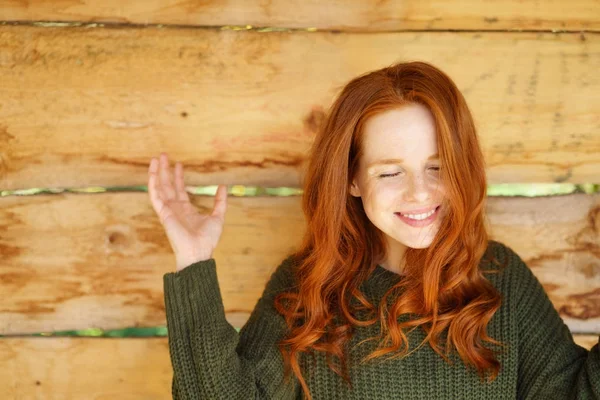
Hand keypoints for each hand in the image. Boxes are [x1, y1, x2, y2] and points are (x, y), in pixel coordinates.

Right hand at [148, 152, 227, 271]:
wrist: (198, 252)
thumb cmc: (207, 239)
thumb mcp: (218, 216)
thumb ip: (220, 201)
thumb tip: (223, 186)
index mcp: (186, 209)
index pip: (180, 189)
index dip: (179, 176)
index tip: (178, 164)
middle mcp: (175, 208)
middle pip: (168, 185)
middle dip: (165, 170)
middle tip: (163, 155)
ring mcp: (168, 210)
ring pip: (159, 188)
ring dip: (157, 173)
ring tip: (156, 159)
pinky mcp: (163, 213)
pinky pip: (155, 196)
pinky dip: (152, 184)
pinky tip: (153, 172)